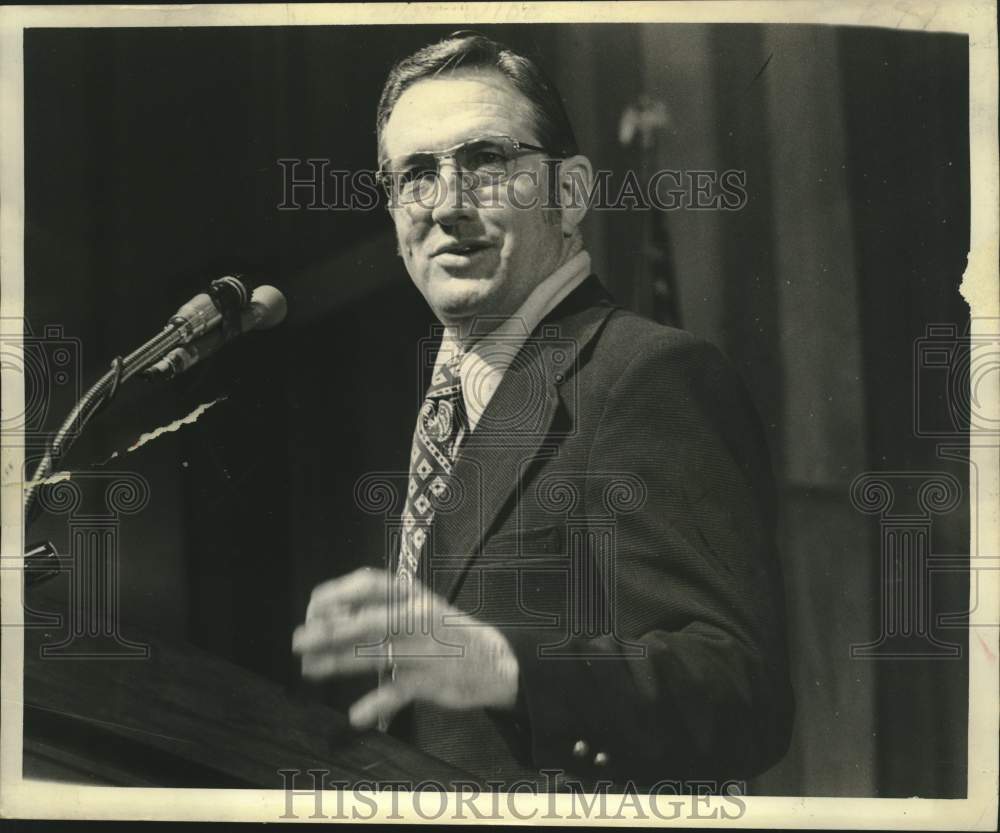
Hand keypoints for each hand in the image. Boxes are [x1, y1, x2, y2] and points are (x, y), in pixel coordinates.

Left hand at [292, 567, 519, 728]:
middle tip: (299, 641)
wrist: (496, 660)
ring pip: (374, 655)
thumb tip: (332, 616)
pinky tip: (355, 715)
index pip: (371, 583)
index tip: (314, 605)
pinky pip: (395, 694)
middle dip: (328, 631)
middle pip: (367, 620)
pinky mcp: (430, 682)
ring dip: (337, 662)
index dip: (338, 592)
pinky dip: (375, 706)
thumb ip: (382, 610)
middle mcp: (418, 618)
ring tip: (310, 668)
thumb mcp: (419, 608)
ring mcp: (425, 650)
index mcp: (413, 595)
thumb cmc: (446, 632)